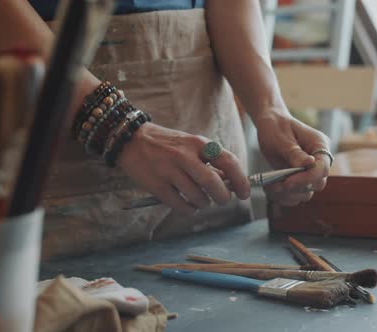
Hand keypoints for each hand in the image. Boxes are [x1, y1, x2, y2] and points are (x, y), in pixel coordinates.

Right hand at [117, 122, 250, 212]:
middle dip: (223, 197)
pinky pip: (180, 206)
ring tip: (201, 200)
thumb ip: (210, 162)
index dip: (241, 180)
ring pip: (198, 197)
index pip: (228, 161)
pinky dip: (188, 210)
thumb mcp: (191, 145)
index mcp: (199, 143)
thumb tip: (232, 183)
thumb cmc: (168, 145)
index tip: (245, 193)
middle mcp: (185, 155)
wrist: (131, 140)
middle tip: (222, 200)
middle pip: (213, 184)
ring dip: (204, 204)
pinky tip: (188, 206)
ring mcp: (169, 170)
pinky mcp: (156, 185)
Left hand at [254, 111, 330, 205]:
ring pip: (307, 193)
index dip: (307, 178)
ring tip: (270, 187)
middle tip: (275, 185)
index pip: (322, 168)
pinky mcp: (299, 179)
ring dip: (288, 195)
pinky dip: (284, 197)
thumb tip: (308, 164)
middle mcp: (318, 160)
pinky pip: (296, 195)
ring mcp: (309, 171)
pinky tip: (271, 190)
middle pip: (317, 184)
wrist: (270, 125)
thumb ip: (294, 152)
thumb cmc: (276, 126)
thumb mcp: (281, 137)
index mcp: (319, 145)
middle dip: (296, 188)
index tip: (288, 182)